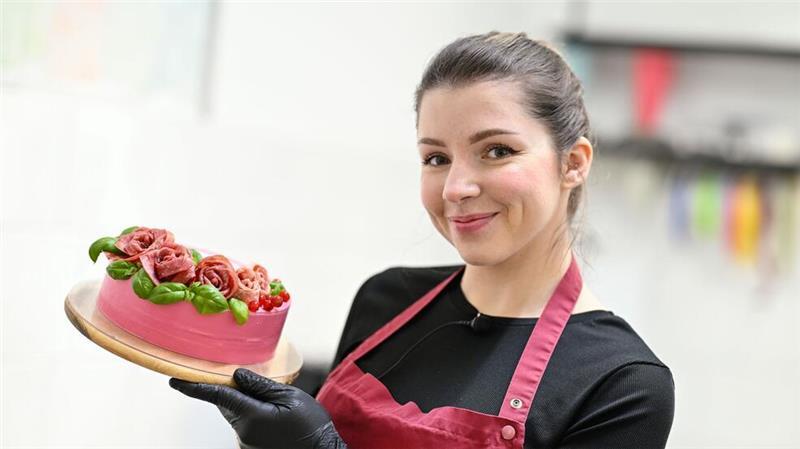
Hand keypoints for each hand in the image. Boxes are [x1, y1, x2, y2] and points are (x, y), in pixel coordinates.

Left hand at [169, 368, 346, 448]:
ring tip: (274, 402)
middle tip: (243, 377)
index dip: (194, 387)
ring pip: (236, 413)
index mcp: (252, 416)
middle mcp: (243, 432)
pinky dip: (251, 414)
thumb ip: (261, 385)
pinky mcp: (250, 447)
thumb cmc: (310, 426)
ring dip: (245, 402)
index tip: (175, 380)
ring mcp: (246, 443)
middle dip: (230, 388)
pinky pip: (244, 424)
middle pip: (227, 403)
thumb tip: (238, 375)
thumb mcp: (290, 397)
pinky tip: (272, 414)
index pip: (217, 396)